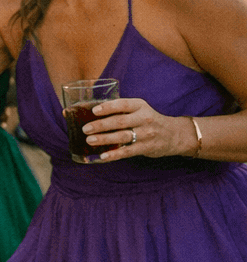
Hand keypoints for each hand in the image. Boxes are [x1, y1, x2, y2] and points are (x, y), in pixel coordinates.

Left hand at [81, 97, 198, 161]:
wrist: (174, 134)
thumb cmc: (148, 120)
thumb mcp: (139, 110)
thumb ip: (121, 110)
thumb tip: (90, 112)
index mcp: (140, 106)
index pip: (123, 105)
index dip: (108, 107)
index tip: (94, 111)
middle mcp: (144, 119)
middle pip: (120, 121)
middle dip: (101, 125)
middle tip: (86, 129)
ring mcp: (146, 134)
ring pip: (122, 136)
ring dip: (104, 139)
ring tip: (90, 140)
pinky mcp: (146, 147)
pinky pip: (128, 152)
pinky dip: (114, 154)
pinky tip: (103, 156)